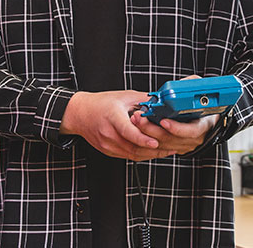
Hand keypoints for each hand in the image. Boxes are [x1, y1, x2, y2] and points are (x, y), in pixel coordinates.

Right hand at [60, 91, 174, 160]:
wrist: (80, 114)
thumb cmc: (101, 104)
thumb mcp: (123, 96)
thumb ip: (143, 100)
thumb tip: (161, 102)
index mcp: (112, 117)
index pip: (127, 131)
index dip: (142, 139)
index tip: (156, 142)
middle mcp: (108, 133)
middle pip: (133, 146)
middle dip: (154, 149)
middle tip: (172, 145)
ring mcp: (107, 145)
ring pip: (132, 154)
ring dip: (151, 154)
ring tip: (168, 150)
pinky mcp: (108, 151)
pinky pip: (128, 156)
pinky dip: (143, 154)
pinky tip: (154, 152)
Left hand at [130, 74, 218, 154]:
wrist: (207, 119)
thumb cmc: (205, 105)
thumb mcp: (203, 92)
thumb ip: (192, 86)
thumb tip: (179, 85)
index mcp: (203, 126)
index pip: (190, 131)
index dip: (176, 128)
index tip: (163, 121)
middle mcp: (194, 139)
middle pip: (170, 139)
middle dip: (152, 130)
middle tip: (140, 118)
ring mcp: (184, 145)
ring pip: (162, 145)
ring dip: (146, 134)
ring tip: (136, 121)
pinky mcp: (175, 147)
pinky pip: (159, 147)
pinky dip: (148, 139)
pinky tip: (138, 128)